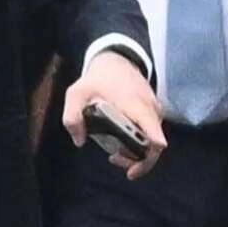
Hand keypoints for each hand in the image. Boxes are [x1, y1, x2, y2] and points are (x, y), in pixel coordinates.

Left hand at [63, 50, 166, 179]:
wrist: (117, 60)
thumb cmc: (98, 78)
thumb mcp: (77, 93)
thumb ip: (72, 116)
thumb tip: (79, 140)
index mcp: (136, 106)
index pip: (153, 131)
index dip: (150, 151)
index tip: (135, 166)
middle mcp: (151, 110)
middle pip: (155, 145)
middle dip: (138, 161)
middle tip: (115, 161)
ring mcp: (154, 111)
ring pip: (154, 141)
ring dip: (137, 154)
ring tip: (115, 154)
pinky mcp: (153, 112)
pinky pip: (152, 133)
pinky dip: (140, 144)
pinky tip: (122, 144)